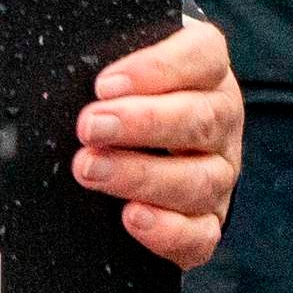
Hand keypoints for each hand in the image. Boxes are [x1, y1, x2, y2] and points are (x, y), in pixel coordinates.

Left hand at [74, 15, 242, 267]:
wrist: (147, 147)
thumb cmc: (126, 100)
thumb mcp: (125, 72)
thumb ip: (108, 61)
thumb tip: (72, 71)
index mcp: (207, 75)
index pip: (202, 57)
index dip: (157, 69)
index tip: (104, 84)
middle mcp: (221, 123)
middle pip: (200, 120)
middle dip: (141, 123)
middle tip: (90, 126)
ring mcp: (218, 175)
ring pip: (199, 180)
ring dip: (141, 176)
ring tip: (91, 170)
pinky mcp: (207, 223)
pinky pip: (200, 234)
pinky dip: (167, 229)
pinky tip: (131, 217)